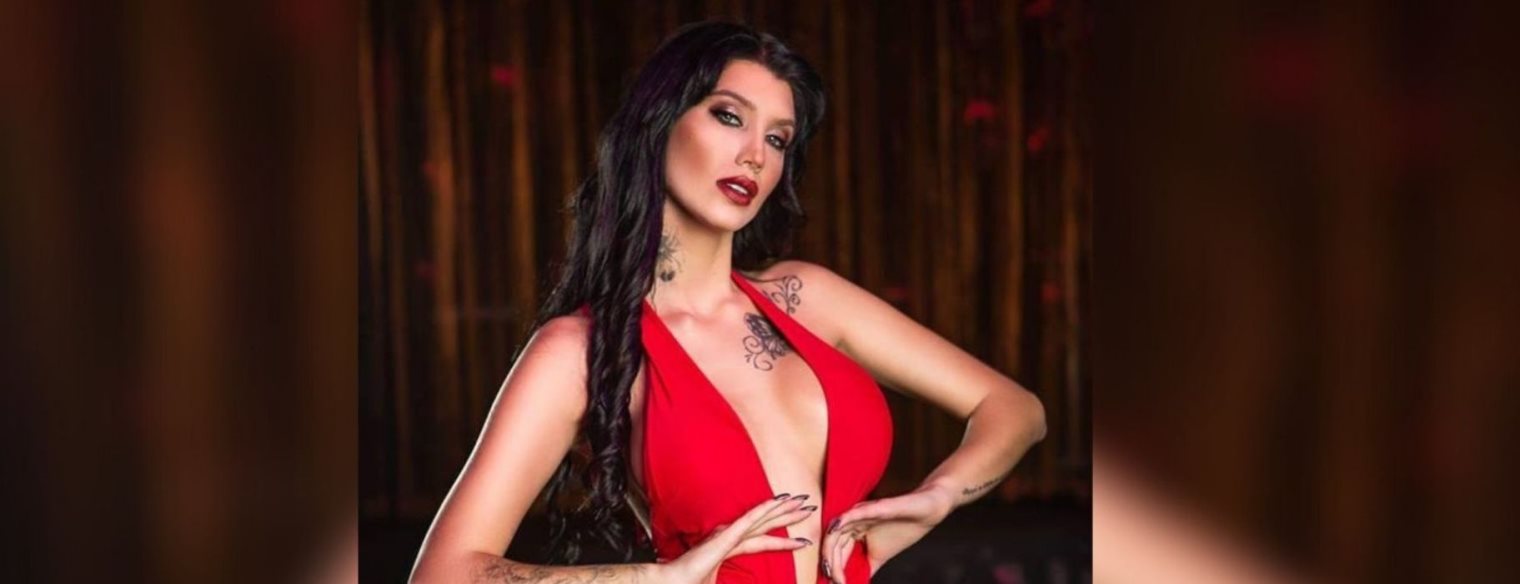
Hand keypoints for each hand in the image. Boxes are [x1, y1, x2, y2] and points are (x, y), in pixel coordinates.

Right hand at [651, 494, 817, 583]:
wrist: (673, 583)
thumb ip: (732, 583)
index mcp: (728, 548)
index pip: (762, 541)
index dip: (782, 539)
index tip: (802, 539)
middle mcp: (730, 538)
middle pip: (765, 524)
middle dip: (788, 515)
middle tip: (808, 505)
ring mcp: (728, 536)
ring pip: (762, 518)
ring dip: (782, 508)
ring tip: (802, 501)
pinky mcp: (725, 537)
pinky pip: (748, 520)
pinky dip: (764, 509)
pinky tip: (778, 501)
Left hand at [820, 484, 956, 582]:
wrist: (926, 513)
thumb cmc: (903, 530)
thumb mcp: (879, 556)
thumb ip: (865, 567)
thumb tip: (855, 582)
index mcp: (853, 532)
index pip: (836, 551)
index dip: (833, 568)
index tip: (834, 583)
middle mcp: (852, 522)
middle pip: (833, 544)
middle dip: (830, 565)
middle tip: (832, 581)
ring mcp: (860, 514)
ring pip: (836, 532)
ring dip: (832, 554)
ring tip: (833, 572)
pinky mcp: (871, 508)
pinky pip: (851, 515)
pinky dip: (841, 525)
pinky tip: (834, 535)